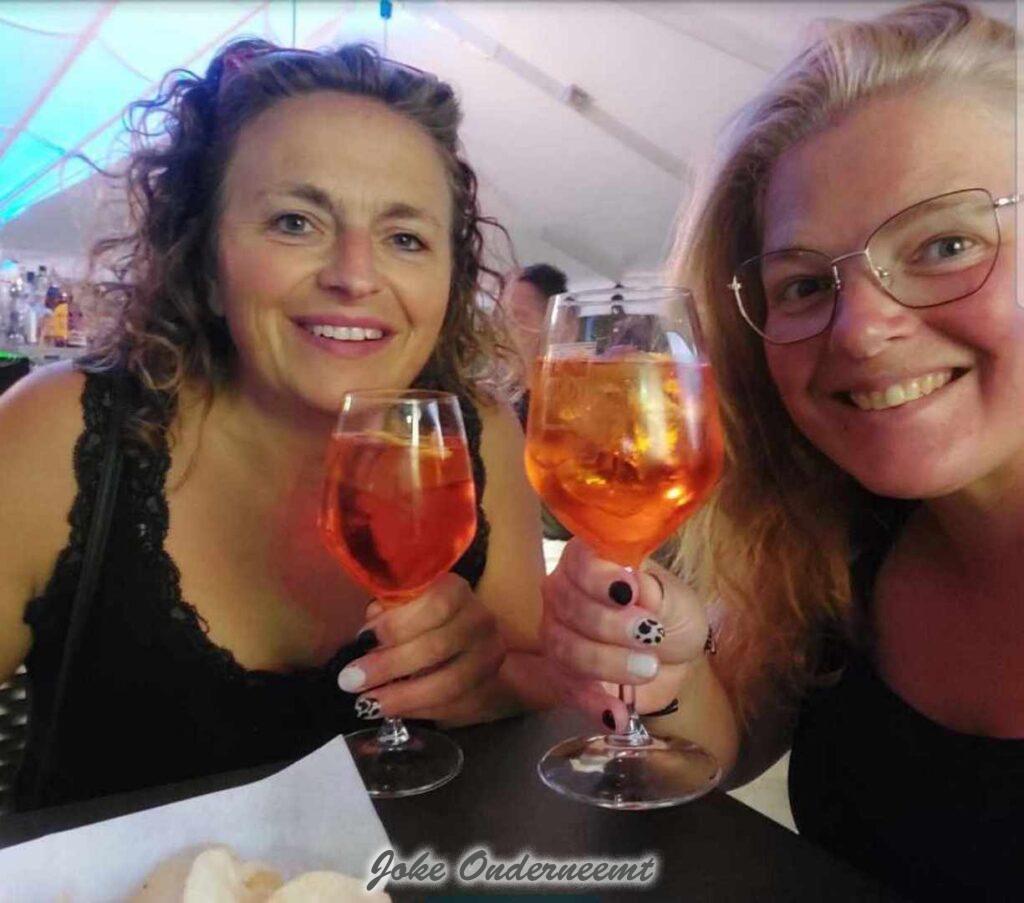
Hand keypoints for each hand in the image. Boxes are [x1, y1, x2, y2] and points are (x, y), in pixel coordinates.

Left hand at [336, 573, 505, 723]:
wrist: (474, 643)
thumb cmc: (426, 619)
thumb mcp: (406, 605)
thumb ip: (387, 614)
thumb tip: (366, 638)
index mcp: (456, 591)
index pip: (435, 605)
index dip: (397, 624)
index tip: (363, 640)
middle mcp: (479, 621)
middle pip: (437, 647)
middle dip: (389, 666)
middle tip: (351, 681)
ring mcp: (489, 657)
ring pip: (448, 684)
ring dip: (402, 697)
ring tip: (368, 704)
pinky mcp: (489, 688)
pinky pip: (453, 707)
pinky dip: (417, 711)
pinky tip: (392, 711)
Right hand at [541, 538, 709, 730]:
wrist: (673, 657)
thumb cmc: (672, 615)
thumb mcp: (676, 599)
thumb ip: (651, 590)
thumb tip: (628, 581)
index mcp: (590, 561)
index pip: (579, 561)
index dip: (598, 578)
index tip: (628, 594)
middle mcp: (564, 592)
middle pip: (568, 607)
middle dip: (610, 626)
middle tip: (652, 637)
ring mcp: (558, 633)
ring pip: (564, 649)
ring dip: (607, 663)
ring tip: (647, 669)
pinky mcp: (562, 674)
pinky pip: (567, 689)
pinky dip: (593, 704)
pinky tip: (618, 715)